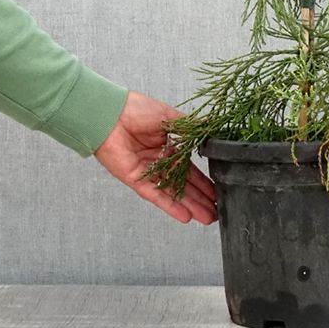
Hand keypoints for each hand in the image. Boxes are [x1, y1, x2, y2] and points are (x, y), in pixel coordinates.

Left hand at [94, 90, 217, 224]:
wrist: (111, 113)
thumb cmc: (136, 110)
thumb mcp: (170, 117)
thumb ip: (190, 127)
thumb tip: (209, 128)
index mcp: (167, 146)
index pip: (189, 168)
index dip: (203, 180)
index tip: (217, 190)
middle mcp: (158, 161)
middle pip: (184, 184)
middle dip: (201, 198)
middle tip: (216, 211)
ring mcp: (147, 172)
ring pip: (173, 193)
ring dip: (190, 205)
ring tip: (207, 218)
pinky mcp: (136, 179)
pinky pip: (155, 195)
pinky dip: (170, 206)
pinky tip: (185, 216)